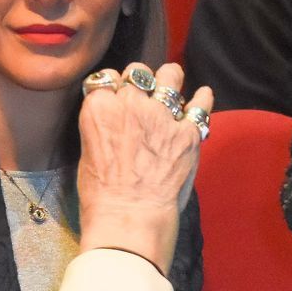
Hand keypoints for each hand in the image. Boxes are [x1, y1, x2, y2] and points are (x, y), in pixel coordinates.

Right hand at [77, 62, 212, 274]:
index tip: (118, 94)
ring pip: (169, 76)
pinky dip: (202, 99)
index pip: (106, 78)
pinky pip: (200, 105)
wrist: (129, 218)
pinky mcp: (187, 132)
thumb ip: (102, 128)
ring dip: (170, 78)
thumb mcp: (88, 153)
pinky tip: (203, 95)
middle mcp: (130, 103)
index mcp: (99, 107)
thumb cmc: (100, 195)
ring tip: (172, 83)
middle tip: (144, 94)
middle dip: (141, 81)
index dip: (114, 85)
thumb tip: (115, 125)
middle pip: (137, 73)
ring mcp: (161, 115)